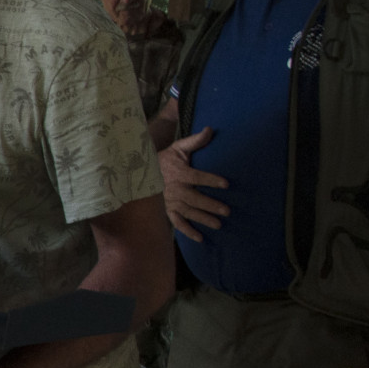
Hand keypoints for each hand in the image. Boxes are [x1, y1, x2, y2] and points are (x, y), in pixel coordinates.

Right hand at [159, 128, 228, 242]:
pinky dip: (187, 231)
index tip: (225, 184)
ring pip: (188, 212)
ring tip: (218, 225)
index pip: (197, 177)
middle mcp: (174, 189)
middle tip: (226, 211)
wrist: (141, 172)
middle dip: (210, 205)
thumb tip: (210, 129)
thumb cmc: (164, 159)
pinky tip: (200, 237)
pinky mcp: (167, 210)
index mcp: (179, 173)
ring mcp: (170, 202)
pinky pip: (177, 222)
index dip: (211, 180)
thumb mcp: (178, 148)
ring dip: (202, 218)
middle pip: (194, 198)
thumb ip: (195, 141)